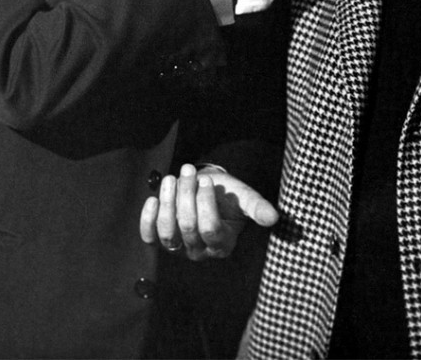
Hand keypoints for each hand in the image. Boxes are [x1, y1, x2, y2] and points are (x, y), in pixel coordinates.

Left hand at [139, 164, 278, 260]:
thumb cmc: (228, 196)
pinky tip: (152, 199)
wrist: (208, 191)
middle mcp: (199, 251)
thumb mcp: (245, 198)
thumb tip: (273, 217)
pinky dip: (147, 219)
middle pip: (188, 227)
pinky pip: (149, 236)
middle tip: (189, 170)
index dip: (205, 203)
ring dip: (167, 202)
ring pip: (167, 232)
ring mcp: (178, 247)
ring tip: (171, 178)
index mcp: (222, 244)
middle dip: (186, 195)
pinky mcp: (160, 239)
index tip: (206, 179)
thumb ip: (258, 207)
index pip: (210, 229)